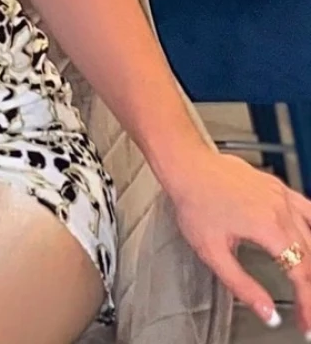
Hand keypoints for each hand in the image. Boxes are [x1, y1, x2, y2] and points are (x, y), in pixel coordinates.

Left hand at [168, 150, 310, 331]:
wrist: (187, 165)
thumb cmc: (194, 201)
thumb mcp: (212, 251)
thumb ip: (242, 285)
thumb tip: (267, 312)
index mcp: (268, 227)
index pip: (301, 274)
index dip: (307, 302)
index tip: (306, 321)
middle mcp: (281, 209)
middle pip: (310, 258)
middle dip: (309, 289)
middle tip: (304, 312)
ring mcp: (282, 195)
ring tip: (305, 285)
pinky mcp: (277, 187)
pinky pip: (307, 209)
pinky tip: (310, 241)